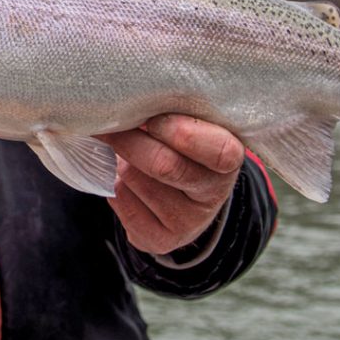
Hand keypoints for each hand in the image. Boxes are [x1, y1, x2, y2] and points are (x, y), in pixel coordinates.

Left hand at [97, 114, 243, 255]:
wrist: (182, 193)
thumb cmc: (179, 144)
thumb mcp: (188, 123)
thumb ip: (171, 112)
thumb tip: (127, 100)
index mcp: (229, 158)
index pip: (217, 150)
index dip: (178, 131)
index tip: (152, 117)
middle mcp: (213, 196)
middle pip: (164, 165)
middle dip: (131, 140)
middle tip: (110, 124)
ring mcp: (189, 223)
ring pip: (135, 180)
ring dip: (120, 161)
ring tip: (123, 152)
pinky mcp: (160, 239)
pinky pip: (121, 202)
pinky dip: (114, 183)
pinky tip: (123, 178)